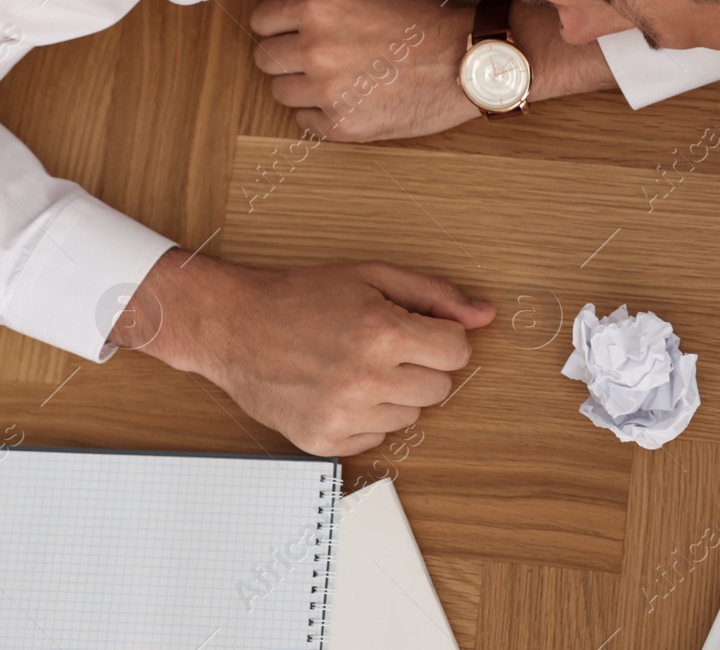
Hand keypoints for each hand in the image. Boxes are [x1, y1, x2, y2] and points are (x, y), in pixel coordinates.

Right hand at [118, 250, 495, 455]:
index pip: (457, 353)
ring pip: (411, 416)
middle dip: (420, 365)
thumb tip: (485, 316)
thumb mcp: (374, 277)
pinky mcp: (322, 442)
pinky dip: (365, 419)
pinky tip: (338, 390)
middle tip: (382, 346)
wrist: (234, 327)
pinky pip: (375, 439)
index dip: (441, 337)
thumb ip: (435, 295)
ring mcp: (342, 416)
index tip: (418, 330)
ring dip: (394, 394)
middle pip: (439, 388)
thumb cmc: (302, 297)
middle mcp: (365, 381)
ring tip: (356, 366)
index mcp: (382, 335)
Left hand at [250, 0, 478, 141]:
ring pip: (281, 92)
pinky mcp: (344, 124)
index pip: (260, 20)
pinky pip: (306, 122)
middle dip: (287, 56)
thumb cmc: (423, 20)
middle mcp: (316, 48)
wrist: (466, 60)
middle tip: (321, 56)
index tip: (296, 31)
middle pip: (265, 58)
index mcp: (318, 7)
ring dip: (303, 86)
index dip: (278, 25)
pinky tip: (351, 99)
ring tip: (339, 78)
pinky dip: (322, 113)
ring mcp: (328, 90)